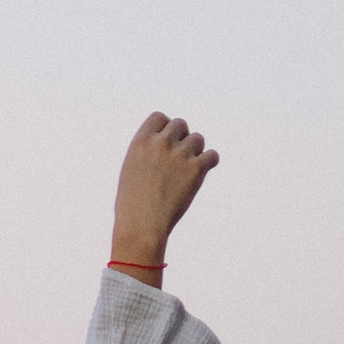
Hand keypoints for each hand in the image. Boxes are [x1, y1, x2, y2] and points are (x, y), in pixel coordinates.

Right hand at [109, 111, 218, 272]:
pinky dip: (209, 162)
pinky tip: (202, 172)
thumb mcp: (131, 170)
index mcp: (141, 141)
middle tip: (178, 158)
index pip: (160, 117)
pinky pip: (212, 155)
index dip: (165, 128)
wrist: (141, 225)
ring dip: (195, 151)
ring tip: (186, 170)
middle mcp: (161, 143)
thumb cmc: (132, 204)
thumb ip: (147, 152)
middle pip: (180, 124)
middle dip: (181, 138)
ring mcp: (179, 154)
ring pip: (198, 138)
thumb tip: (163, 142)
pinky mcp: (196, 168)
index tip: (166, 142)